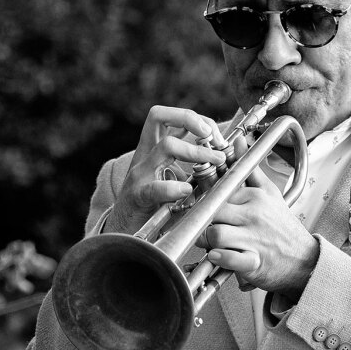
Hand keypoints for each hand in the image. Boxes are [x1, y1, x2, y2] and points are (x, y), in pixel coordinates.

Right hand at [106, 106, 226, 233]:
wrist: (124, 233)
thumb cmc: (155, 205)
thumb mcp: (175, 179)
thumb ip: (196, 168)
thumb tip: (226, 160)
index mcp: (154, 148)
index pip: (170, 116)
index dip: (196, 118)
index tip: (216, 136)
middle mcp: (145, 155)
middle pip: (158, 116)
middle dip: (189, 118)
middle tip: (211, 135)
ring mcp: (140, 174)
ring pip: (165, 146)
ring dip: (195, 151)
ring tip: (214, 161)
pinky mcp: (137, 196)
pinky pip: (154, 188)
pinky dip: (172, 188)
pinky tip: (186, 190)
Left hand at [200, 148, 318, 300]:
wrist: (304, 259)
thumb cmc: (281, 226)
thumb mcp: (269, 192)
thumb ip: (249, 167)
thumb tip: (239, 141)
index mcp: (255, 197)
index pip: (218, 192)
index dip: (207, 201)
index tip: (207, 209)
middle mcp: (254, 215)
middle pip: (212, 212)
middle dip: (203, 221)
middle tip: (206, 228)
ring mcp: (254, 240)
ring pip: (215, 234)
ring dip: (207, 242)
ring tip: (212, 243)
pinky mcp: (253, 263)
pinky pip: (228, 259)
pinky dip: (219, 259)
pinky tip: (219, 257)